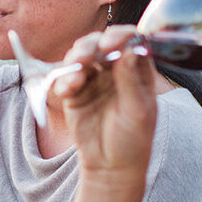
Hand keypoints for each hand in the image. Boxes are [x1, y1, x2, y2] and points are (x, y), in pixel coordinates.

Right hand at [53, 27, 158, 176]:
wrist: (111, 166)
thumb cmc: (133, 139)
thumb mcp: (138, 111)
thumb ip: (131, 80)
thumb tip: (130, 49)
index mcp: (136, 70)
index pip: (132, 41)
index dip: (121, 36)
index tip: (111, 44)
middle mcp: (115, 70)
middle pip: (102, 43)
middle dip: (93, 44)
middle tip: (90, 55)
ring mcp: (94, 79)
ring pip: (82, 55)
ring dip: (77, 56)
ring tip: (77, 67)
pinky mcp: (75, 92)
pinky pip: (66, 77)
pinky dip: (64, 79)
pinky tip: (68, 89)